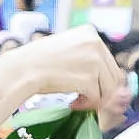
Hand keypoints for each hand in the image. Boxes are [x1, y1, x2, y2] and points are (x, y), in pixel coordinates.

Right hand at [0, 25, 122, 110]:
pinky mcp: (89, 78)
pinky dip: (87, 104)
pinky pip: (97, 98)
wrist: (23, 69)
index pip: (110, 61)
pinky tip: (73, 102)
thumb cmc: (39, 62)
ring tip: (77, 100)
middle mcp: (96, 43)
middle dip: (102, 90)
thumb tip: (114, 85)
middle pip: (114, 76)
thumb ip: (89, 61)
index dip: (101, 78)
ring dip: (95, 99)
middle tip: (84, 97)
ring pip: (109, 89)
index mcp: (90, 33)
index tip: (86, 85)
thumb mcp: (68, 50)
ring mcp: (94, 60)